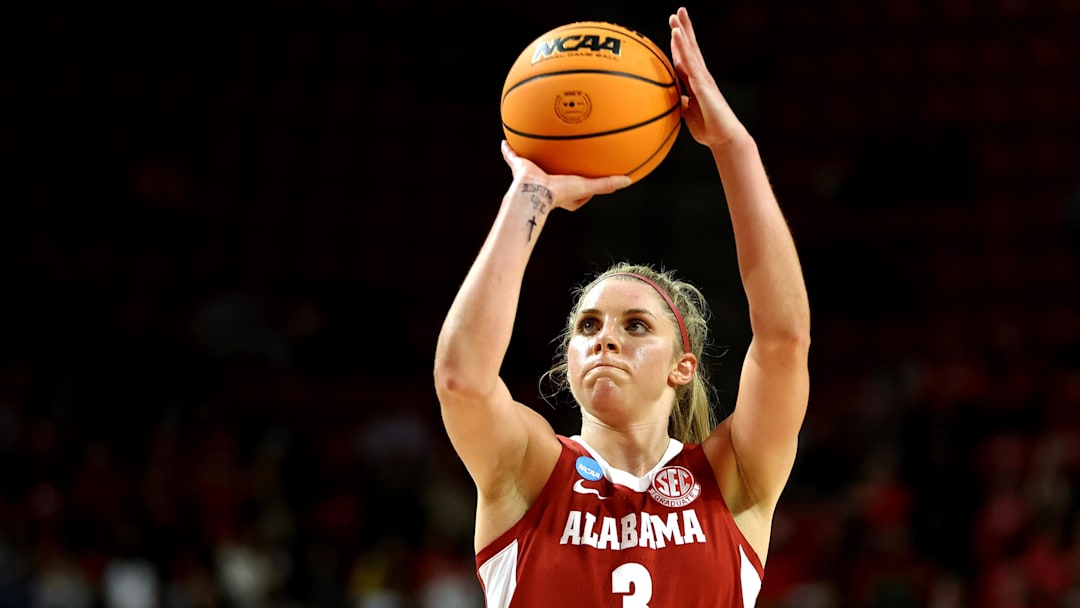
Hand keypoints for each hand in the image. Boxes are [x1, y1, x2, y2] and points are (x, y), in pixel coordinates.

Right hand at [501, 140, 631, 211]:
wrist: (535, 192)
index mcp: (562, 192)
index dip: (584, 181)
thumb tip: (628, 181)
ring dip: (534, 154)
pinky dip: (508, 150)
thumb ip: (606, 185)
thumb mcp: (587, 186)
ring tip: (535, 141)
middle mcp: (546, 183)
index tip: (592, 175)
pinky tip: (504, 142)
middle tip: (565, 157)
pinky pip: (512, 156)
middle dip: (559, 165)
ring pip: (534, 162)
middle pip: (555, 171)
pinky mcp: (519, 166)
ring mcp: (531, 174)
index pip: (577, 187)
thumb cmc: (559, 193)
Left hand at [669, 7, 747, 147]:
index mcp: (696, 83)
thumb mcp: (688, 114)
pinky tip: (677, 34)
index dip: (680, 44)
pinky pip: (690, 61)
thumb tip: (672, 100)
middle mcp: (701, 76)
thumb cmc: (708, 128)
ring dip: (683, 31)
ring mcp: (703, 78)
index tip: (674, 30)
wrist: (723, 137)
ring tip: (677, 15)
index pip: (686, 59)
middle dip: (684, 29)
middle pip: (691, 48)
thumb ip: (681, 104)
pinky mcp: (703, 83)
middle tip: (678, 12)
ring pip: (691, 50)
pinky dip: (682, 46)